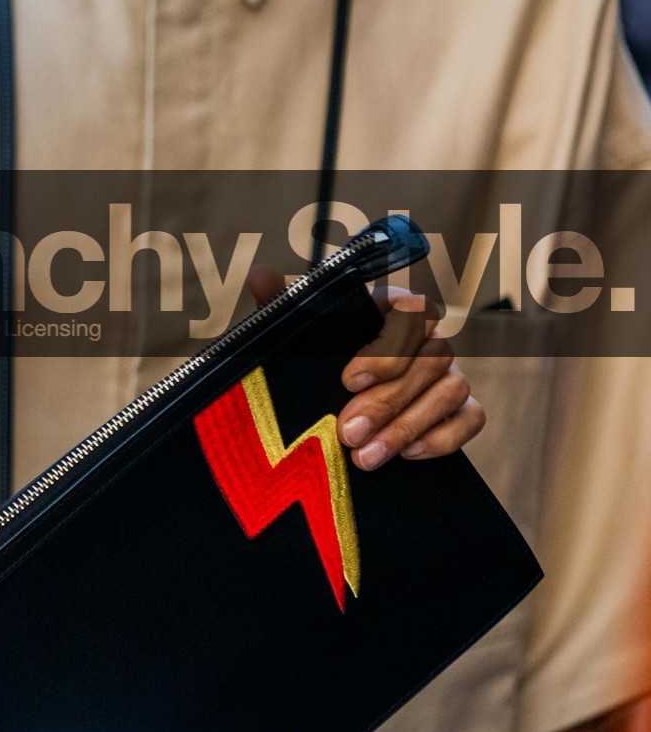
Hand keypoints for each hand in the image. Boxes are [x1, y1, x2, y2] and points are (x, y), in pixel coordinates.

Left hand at [248, 272, 484, 471]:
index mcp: (390, 312)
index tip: (349, 380)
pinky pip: (471, 418)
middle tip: (348, 432)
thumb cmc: (312, 365)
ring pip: (452, 389)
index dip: (388, 346)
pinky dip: (442, 437)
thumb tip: (261, 275)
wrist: (322, 414)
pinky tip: (406, 455)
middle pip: (431, 358)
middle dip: (388, 402)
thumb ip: (279, 306)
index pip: (412, 309)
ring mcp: (448, 374)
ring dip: (408, 425)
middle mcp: (426, 339)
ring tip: (365, 456)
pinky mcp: (460, 410)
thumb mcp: (292, 339)